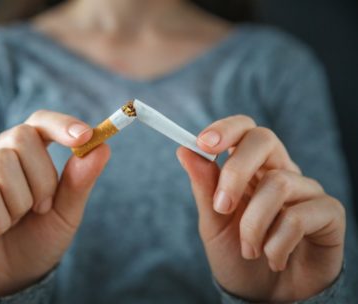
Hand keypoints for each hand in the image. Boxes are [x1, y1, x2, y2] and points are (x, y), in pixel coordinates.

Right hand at [0, 110, 109, 296]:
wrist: (7, 280)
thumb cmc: (36, 240)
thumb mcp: (65, 213)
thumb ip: (80, 181)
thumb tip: (102, 147)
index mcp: (25, 156)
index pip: (39, 122)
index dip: (61, 124)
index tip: (86, 136)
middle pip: (22, 137)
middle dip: (42, 180)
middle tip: (40, 209)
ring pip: (2, 163)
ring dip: (19, 204)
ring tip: (14, 223)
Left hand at [177, 115, 344, 301]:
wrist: (263, 296)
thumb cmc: (237, 256)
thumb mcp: (213, 223)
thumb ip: (204, 187)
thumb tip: (184, 150)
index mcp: (251, 169)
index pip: (244, 129)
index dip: (225, 129)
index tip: (203, 143)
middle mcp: (280, 172)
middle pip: (264, 139)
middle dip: (235, 172)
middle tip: (222, 208)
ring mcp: (306, 191)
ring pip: (278, 183)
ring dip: (253, 224)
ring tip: (249, 250)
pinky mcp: (328, 214)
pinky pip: (299, 216)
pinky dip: (277, 243)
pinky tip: (273, 258)